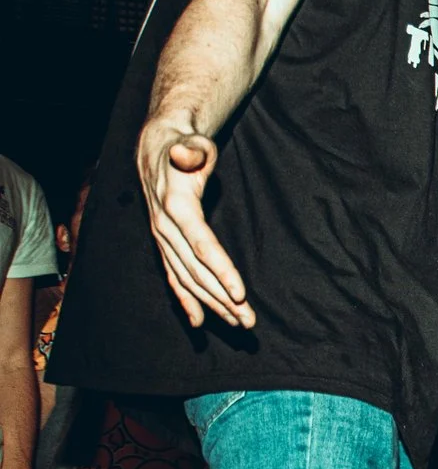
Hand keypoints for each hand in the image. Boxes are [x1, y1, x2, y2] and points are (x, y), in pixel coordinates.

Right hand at [138, 123, 252, 326]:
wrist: (157, 150)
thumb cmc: (186, 147)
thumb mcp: (192, 144)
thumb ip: (192, 151)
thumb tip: (188, 154)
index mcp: (176, 206)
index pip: (201, 244)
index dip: (221, 269)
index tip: (240, 293)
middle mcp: (165, 228)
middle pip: (197, 270)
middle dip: (223, 299)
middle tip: (249, 321)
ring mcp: (162, 239)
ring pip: (187, 279)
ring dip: (212, 305)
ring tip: (237, 324)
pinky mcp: (164, 245)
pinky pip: (173, 277)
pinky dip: (185, 301)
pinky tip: (198, 322)